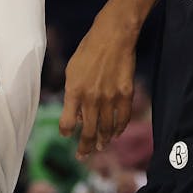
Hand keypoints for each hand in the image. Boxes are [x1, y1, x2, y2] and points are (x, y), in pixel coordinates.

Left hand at [60, 9, 137, 158]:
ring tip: (100, 147)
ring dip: (102, 141)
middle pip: (88, 131)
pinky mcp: (126, 95)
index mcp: (73, 92)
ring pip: (106, 128)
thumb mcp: (71, 71)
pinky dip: (119, 129)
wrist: (113, 37)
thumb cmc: (88, 50)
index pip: (67, 123)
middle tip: (83, 156)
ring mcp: (110, 98)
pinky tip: (115, 134)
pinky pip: (123, 119)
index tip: (66, 136)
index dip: (66, 132)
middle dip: (85, 147)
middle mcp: (91, 99)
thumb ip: (72, 94)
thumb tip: (78, 116)